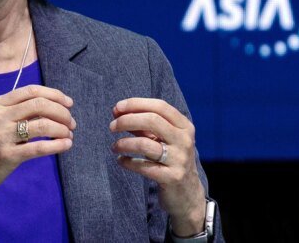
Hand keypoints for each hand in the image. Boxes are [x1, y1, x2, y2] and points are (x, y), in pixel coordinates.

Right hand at [0, 85, 74, 240]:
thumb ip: (15, 111)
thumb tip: (50, 105)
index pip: (31, 91)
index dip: (54, 94)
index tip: (69, 103)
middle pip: (39, 105)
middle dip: (62, 112)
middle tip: (71, 122)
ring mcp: (1, 136)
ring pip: (43, 125)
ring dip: (62, 129)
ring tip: (69, 135)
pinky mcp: (7, 156)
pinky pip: (39, 148)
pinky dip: (58, 145)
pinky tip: (66, 145)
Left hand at [109, 97, 205, 236]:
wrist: (187, 193)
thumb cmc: (170, 159)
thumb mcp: (161, 139)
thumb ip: (143, 125)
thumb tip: (118, 111)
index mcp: (184, 126)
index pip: (159, 106)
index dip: (136, 104)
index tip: (117, 108)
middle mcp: (184, 140)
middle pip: (152, 120)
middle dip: (127, 120)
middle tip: (112, 126)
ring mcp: (180, 159)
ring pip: (145, 144)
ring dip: (124, 143)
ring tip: (114, 146)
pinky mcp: (172, 177)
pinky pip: (144, 166)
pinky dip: (128, 162)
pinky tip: (121, 161)